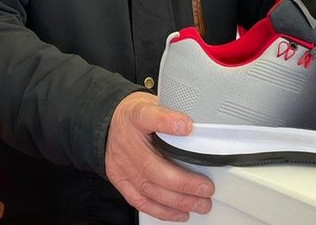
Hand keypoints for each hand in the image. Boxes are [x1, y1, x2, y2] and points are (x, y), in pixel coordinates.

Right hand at [105, 92, 213, 220]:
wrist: (109, 122)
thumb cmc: (135, 115)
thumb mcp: (153, 103)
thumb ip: (172, 114)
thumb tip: (198, 125)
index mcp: (135, 116)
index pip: (148, 116)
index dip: (167, 121)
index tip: (187, 126)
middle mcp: (126, 141)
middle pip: (152, 166)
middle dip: (183, 182)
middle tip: (206, 188)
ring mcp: (121, 163)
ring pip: (149, 188)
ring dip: (177, 200)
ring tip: (200, 204)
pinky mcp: (119, 179)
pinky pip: (139, 200)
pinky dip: (162, 210)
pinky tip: (179, 212)